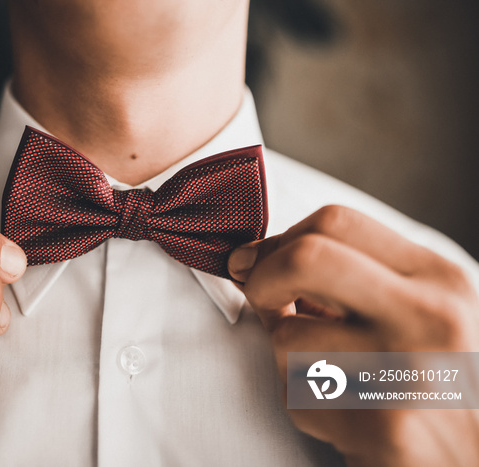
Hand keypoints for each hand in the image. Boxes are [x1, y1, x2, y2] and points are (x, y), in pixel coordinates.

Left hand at [228, 205, 478, 465]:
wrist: (465, 461)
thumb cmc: (424, 382)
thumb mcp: (406, 312)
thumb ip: (341, 278)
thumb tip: (252, 258)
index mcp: (436, 277)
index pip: (334, 221)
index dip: (278, 241)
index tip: (256, 265)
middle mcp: (430, 313)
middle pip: (306, 256)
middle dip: (262, 279)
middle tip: (260, 302)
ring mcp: (410, 368)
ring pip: (287, 336)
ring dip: (287, 361)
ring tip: (328, 379)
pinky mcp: (386, 425)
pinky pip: (299, 394)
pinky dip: (304, 403)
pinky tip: (344, 415)